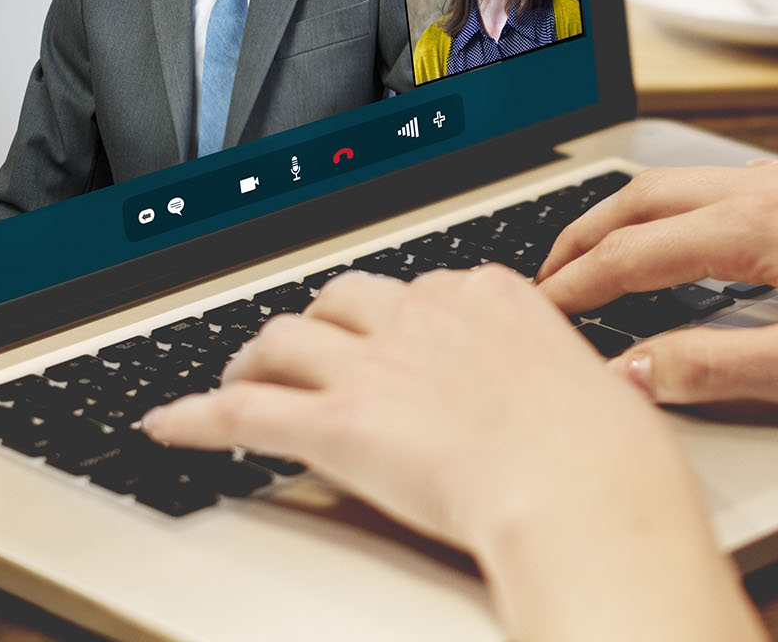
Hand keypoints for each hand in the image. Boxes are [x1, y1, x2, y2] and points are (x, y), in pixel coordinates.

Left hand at [141, 267, 763, 640]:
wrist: (581, 489)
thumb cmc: (607, 455)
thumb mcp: (602, 391)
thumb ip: (568, 382)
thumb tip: (588, 396)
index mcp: (492, 297)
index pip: (428, 287)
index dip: (400, 316)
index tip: (396, 338)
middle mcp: (424, 316)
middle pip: (346, 297)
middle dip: (322, 321)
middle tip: (311, 351)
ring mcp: (373, 366)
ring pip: (285, 338)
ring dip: (255, 358)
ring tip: (239, 377)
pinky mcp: (334, 423)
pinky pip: (242, 410)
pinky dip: (195, 417)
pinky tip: (170, 426)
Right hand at [537, 159, 777, 406]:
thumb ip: (716, 368)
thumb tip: (633, 369)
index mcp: (760, 225)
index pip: (635, 253)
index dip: (577, 288)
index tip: (538, 315)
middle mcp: (775, 185)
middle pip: (645, 197)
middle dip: (583, 235)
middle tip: (542, 278)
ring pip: (686, 183)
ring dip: (630, 218)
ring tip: (599, 256)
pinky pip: (728, 184)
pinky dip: (680, 210)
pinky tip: (691, 241)